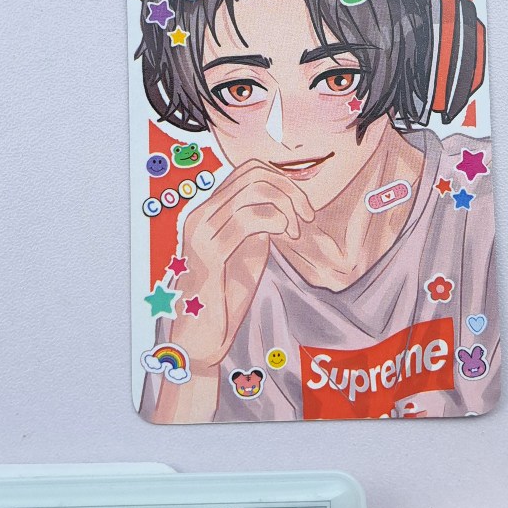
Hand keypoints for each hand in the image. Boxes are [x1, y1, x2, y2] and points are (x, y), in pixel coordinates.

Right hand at [168, 160, 314, 370]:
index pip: (248, 170)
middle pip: (252, 173)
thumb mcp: (247, 250)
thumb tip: (284, 201)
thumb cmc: (225, 297)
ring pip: (252, 189)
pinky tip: (287, 237)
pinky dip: (277, 221)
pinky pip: (248, 219)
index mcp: (208, 211)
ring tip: (296, 232)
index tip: (302, 205)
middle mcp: (200, 214)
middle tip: (307, 216)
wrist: (200, 337)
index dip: (282, 179)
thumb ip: (258, 223)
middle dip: (289, 189)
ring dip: (286, 206)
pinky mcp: (208, 254)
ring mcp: (201, 231)